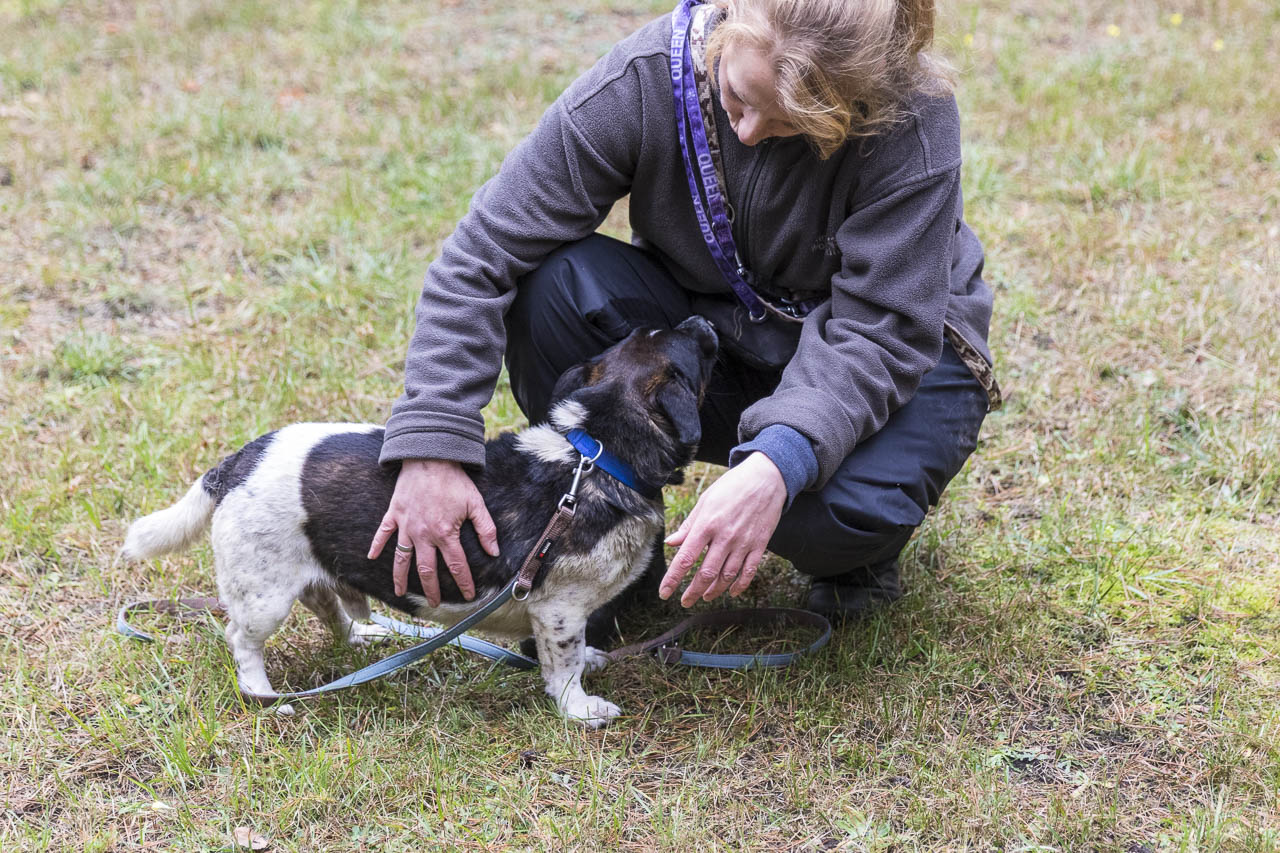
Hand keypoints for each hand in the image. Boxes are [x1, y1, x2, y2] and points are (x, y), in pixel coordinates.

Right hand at [367, 459, 499, 605]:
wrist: (430, 458)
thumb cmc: (454, 480)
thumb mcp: (476, 503)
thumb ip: (486, 529)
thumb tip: (494, 552)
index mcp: (445, 533)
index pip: (456, 565)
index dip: (464, 582)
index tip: (469, 595)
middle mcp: (423, 535)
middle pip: (426, 569)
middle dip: (431, 589)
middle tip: (434, 603)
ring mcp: (406, 526)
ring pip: (401, 558)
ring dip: (400, 577)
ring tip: (399, 593)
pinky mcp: (394, 514)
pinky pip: (382, 533)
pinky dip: (376, 545)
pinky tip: (370, 557)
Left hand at [659, 452, 786, 606]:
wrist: (766, 478)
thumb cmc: (731, 487)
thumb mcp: (705, 501)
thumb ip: (689, 525)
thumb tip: (671, 543)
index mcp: (707, 524)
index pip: (686, 558)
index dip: (673, 579)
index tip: (664, 593)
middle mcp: (724, 537)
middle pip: (706, 573)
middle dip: (693, 591)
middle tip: (685, 602)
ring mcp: (743, 543)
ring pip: (727, 576)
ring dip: (714, 591)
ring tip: (705, 597)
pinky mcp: (759, 545)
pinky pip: (749, 571)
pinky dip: (740, 585)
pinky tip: (732, 592)